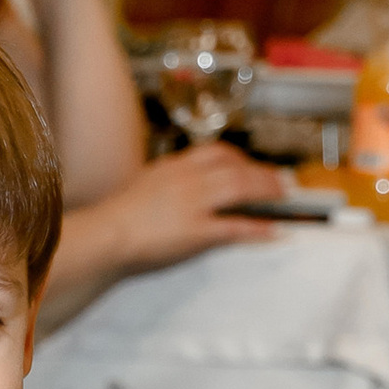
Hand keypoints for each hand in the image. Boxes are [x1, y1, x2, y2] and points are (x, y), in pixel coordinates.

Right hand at [79, 143, 284, 276]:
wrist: (104, 236)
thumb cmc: (114, 219)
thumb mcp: (143, 189)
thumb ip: (164, 186)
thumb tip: (177, 193)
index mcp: (173, 167)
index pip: (216, 152)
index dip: (240, 158)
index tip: (250, 165)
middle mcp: (188, 179)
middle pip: (236, 167)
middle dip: (263, 174)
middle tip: (281, 182)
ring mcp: (194, 204)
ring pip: (241, 189)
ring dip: (267, 191)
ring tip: (284, 197)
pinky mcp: (197, 231)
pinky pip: (235, 227)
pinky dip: (258, 228)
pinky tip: (274, 231)